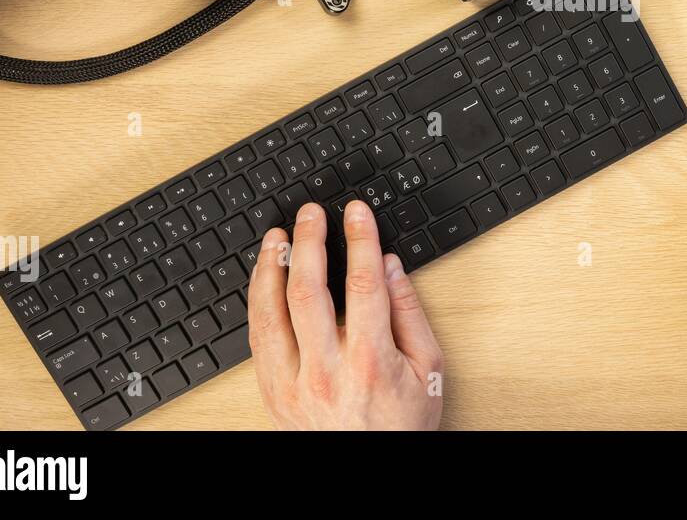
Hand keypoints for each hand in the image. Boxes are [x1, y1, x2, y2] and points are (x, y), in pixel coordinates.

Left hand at [247, 200, 443, 429]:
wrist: (370, 473)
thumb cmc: (403, 425)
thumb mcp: (429, 370)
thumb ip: (409, 314)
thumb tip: (390, 267)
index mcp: (371, 362)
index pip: (362, 285)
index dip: (360, 240)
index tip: (357, 213)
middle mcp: (326, 372)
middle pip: (308, 292)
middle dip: (308, 243)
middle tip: (311, 214)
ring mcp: (293, 384)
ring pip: (270, 313)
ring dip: (271, 267)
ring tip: (277, 237)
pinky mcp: (273, 392)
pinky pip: (257, 338)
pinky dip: (257, 301)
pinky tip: (264, 278)